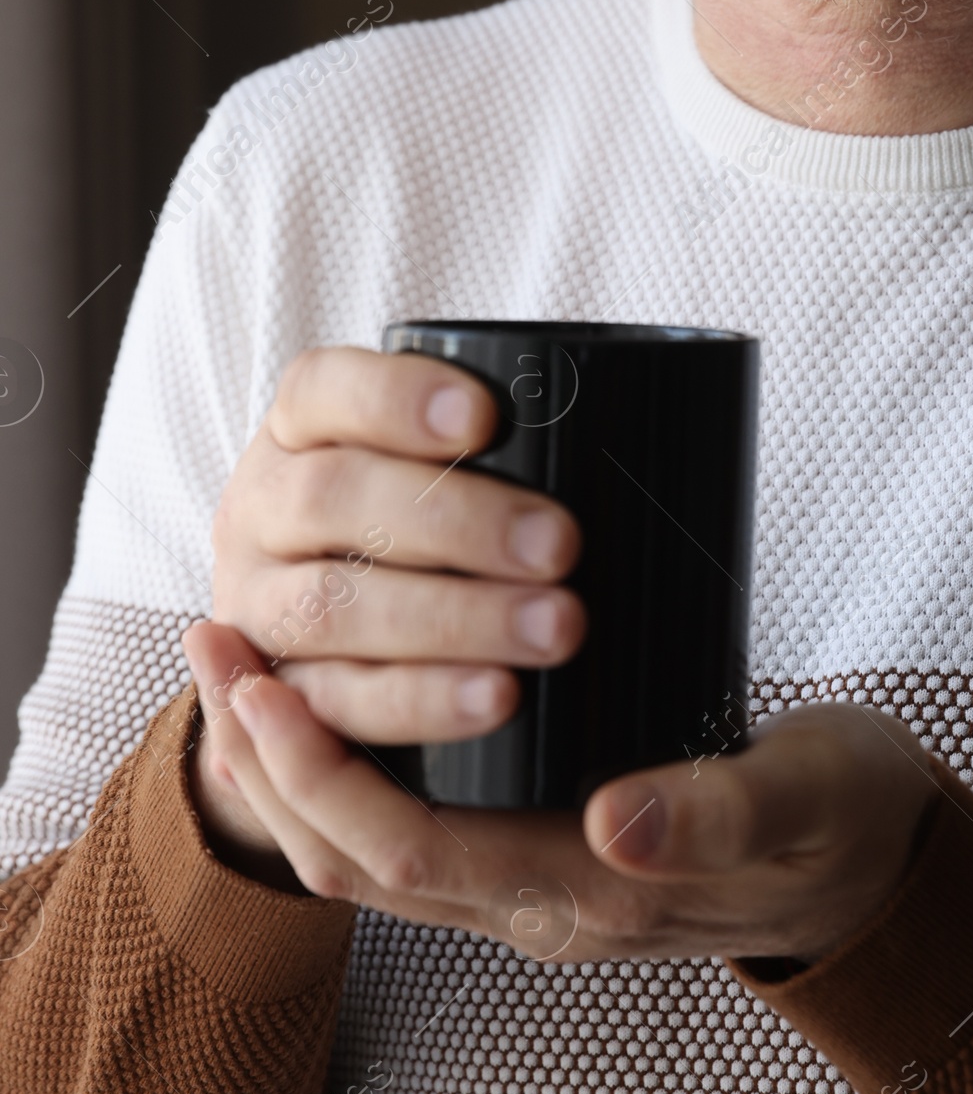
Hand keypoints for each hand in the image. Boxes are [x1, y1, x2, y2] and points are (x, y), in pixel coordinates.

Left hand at [181, 623, 937, 963]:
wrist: (883, 869)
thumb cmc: (844, 820)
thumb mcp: (802, 799)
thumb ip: (714, 812)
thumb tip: (615, 821)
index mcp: (588, 893)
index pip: (407, 851)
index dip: (319, 775)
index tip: (260, 682)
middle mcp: (541, 906)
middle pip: (359, 857)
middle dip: (272, 759)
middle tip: (215, 643)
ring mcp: (539, 887)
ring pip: (374, 850)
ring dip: (298, 764)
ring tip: (246, 660)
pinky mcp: (550, 850)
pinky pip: (416, 830)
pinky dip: (355, 767)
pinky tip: (345, 689)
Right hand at [186, 346, 586, 879]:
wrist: (305, 618)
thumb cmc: (403, 513)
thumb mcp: (416, 459)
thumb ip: (480, 447)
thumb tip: (599, 433)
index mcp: (296, 428)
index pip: (324, 389)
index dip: (398, 399)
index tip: (486, 417)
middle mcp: (258, 507)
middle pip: (334, 499)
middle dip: (457, 521)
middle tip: (561, 544)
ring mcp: (252, 603)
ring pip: (332, 607)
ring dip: (452, 620)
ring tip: (555, 629)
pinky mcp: (272, 695)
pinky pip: (335, 704)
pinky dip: (422, 701)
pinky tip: (497, 696)